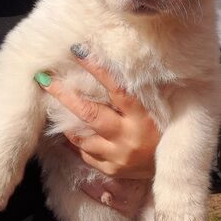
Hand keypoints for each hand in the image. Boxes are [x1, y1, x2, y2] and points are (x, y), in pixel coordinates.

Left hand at [34, 45, 159, 179]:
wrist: (175, 168)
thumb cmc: (167, 132)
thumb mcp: (159, 110)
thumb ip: (139, 94)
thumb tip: (118, 67)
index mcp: (142, 117)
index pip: (116, 89)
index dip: (97, 69)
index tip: (78, 51)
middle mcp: (127, 137)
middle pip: (89, 114)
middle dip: (64, 96)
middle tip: (45, 80)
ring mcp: (117, 156)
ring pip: (82, 138)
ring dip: (67, 123)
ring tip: (54, 108)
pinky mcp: (112, 170)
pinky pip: (86, 155)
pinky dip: (77, 143)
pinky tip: (73, 133)